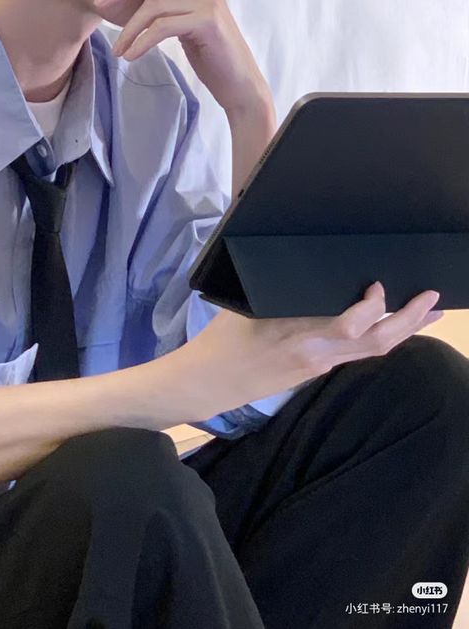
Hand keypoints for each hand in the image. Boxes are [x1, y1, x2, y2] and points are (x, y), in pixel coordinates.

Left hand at [94, 0, 269, 113]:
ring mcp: (208, 3)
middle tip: (98, 2)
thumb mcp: (186, 22)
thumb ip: (169, 4)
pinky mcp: (206, 22)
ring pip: (153, 6)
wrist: (238, 81)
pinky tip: (131, 56)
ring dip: (129, 29)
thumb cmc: (210, 54)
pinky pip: (161, 28)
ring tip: (118, 49)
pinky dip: (141, 42)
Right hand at [167, 281, 443, 422]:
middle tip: (434, 298)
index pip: (348, 327)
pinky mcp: (315, 372)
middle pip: (375, 343)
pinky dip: (381, 338)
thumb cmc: (221, 339)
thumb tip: (298, 260)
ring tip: (428, 312)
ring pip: (372, 351)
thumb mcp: (244, 306)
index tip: (379, 285)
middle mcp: (316, 356)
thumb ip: (276, 290)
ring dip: (404, 331)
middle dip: (409, 321)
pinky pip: (358, 355)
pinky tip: (391, 327)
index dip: (372, 308)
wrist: (209, 384)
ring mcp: (318, 367)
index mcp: (296, 336)